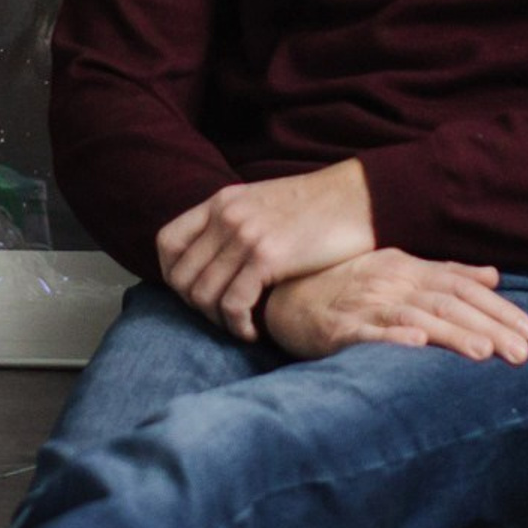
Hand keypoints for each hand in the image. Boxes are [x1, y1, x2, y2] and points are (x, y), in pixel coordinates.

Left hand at [155, 159, 375, 341]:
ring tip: (242, 327)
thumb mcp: (264, 202)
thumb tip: (217, 259)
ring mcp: (244, 236)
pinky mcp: (267, 258)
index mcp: (222, 202)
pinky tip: (254, 331)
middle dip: (197, 307)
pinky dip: (239, 327)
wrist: (361, 196)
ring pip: (203, 296)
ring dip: (219, 322)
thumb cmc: (319, 208)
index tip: (196, 294)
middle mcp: (226, 217)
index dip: (173, 276)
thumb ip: (236, 223)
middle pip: (181, 277)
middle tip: (224, 317)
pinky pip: (233, 305)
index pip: (167, 243)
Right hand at [264, 251, 527, 364]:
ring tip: (484, 353)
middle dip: (488, 328)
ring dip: (451, 335)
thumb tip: (495, 276)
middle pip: (448, 304)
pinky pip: (366, 333)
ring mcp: (364, 305)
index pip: (462, 288)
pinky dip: (391, 338)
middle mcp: (391, 284)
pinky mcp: (336, 328)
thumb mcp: (398, 270)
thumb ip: (446, 273)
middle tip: (523, 353)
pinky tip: (415, 346)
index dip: (498, 309)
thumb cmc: (346, 285)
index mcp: (408, 270)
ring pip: (415, 318)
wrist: (284, 293)